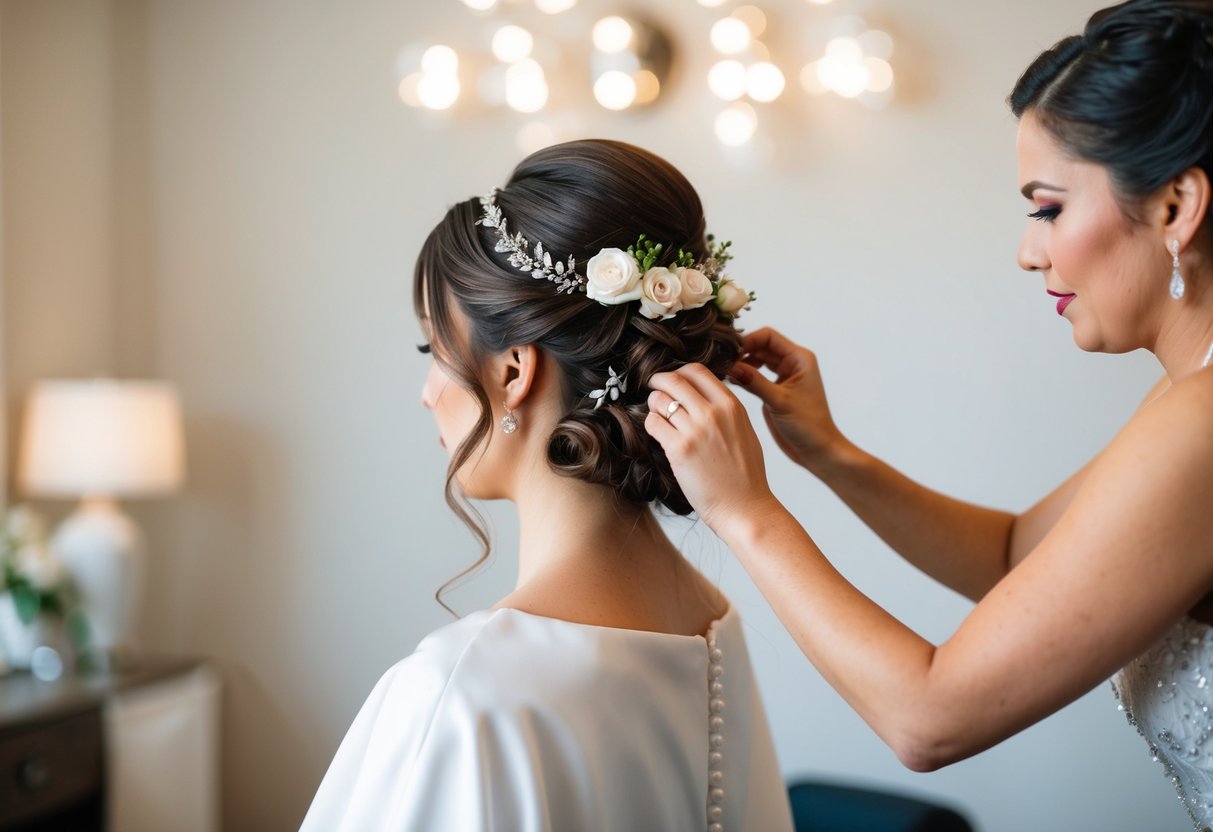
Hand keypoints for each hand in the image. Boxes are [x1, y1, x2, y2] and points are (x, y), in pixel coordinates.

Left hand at [645, 363, 781, 538]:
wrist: (746, 508)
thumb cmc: (746, 476)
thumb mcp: (744, 432)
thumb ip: (726, 411)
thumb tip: (703, 397)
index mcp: (732, 406)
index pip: (697, 371)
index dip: (679, 372)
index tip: (672, 380)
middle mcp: (714, 413)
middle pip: (674, 379)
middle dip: (659, 381)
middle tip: (653, 388)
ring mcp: (696, 430)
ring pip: (659, 400)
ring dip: (653, 404)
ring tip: (656, 413)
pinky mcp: (679, 450)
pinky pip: (653, 423)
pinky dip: (650, 424)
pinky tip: (657, 432)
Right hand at [728, 327, 848, 473]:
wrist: (817, 450)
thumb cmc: (808, 425)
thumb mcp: (779, 401)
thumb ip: (754, 382)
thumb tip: (731, 367)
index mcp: (799, 359)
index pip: (769, 337)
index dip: (748, 341)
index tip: (730, 352)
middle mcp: (792, 364)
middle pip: (760, 347)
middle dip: (742, 352)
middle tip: (722, 363)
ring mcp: (783, 376)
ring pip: (756, 361)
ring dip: (741, 364)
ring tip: (724, 373)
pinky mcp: (775, 390)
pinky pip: (756, 376)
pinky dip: (744, 376)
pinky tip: (731, 382)